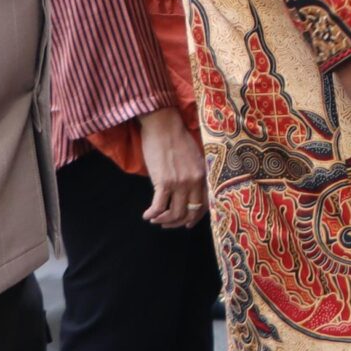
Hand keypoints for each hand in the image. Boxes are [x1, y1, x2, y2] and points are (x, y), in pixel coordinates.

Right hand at [138, 109, 206, 228]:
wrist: (163, 125)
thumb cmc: (176, 139)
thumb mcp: (195, 158)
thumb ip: (195, 174)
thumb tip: (189, 192)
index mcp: (203, 176)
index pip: (204, 206)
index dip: (195, 218)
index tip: (187, 224)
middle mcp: (194, 181)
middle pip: (189, 213)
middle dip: (177, 223)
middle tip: (166, 224)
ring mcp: (180, 183)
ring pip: (174, 213)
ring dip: (163, 221)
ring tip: (155, 219)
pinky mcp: (164, 182)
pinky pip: (159, 207)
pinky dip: (152, 214)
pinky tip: (147, 215)